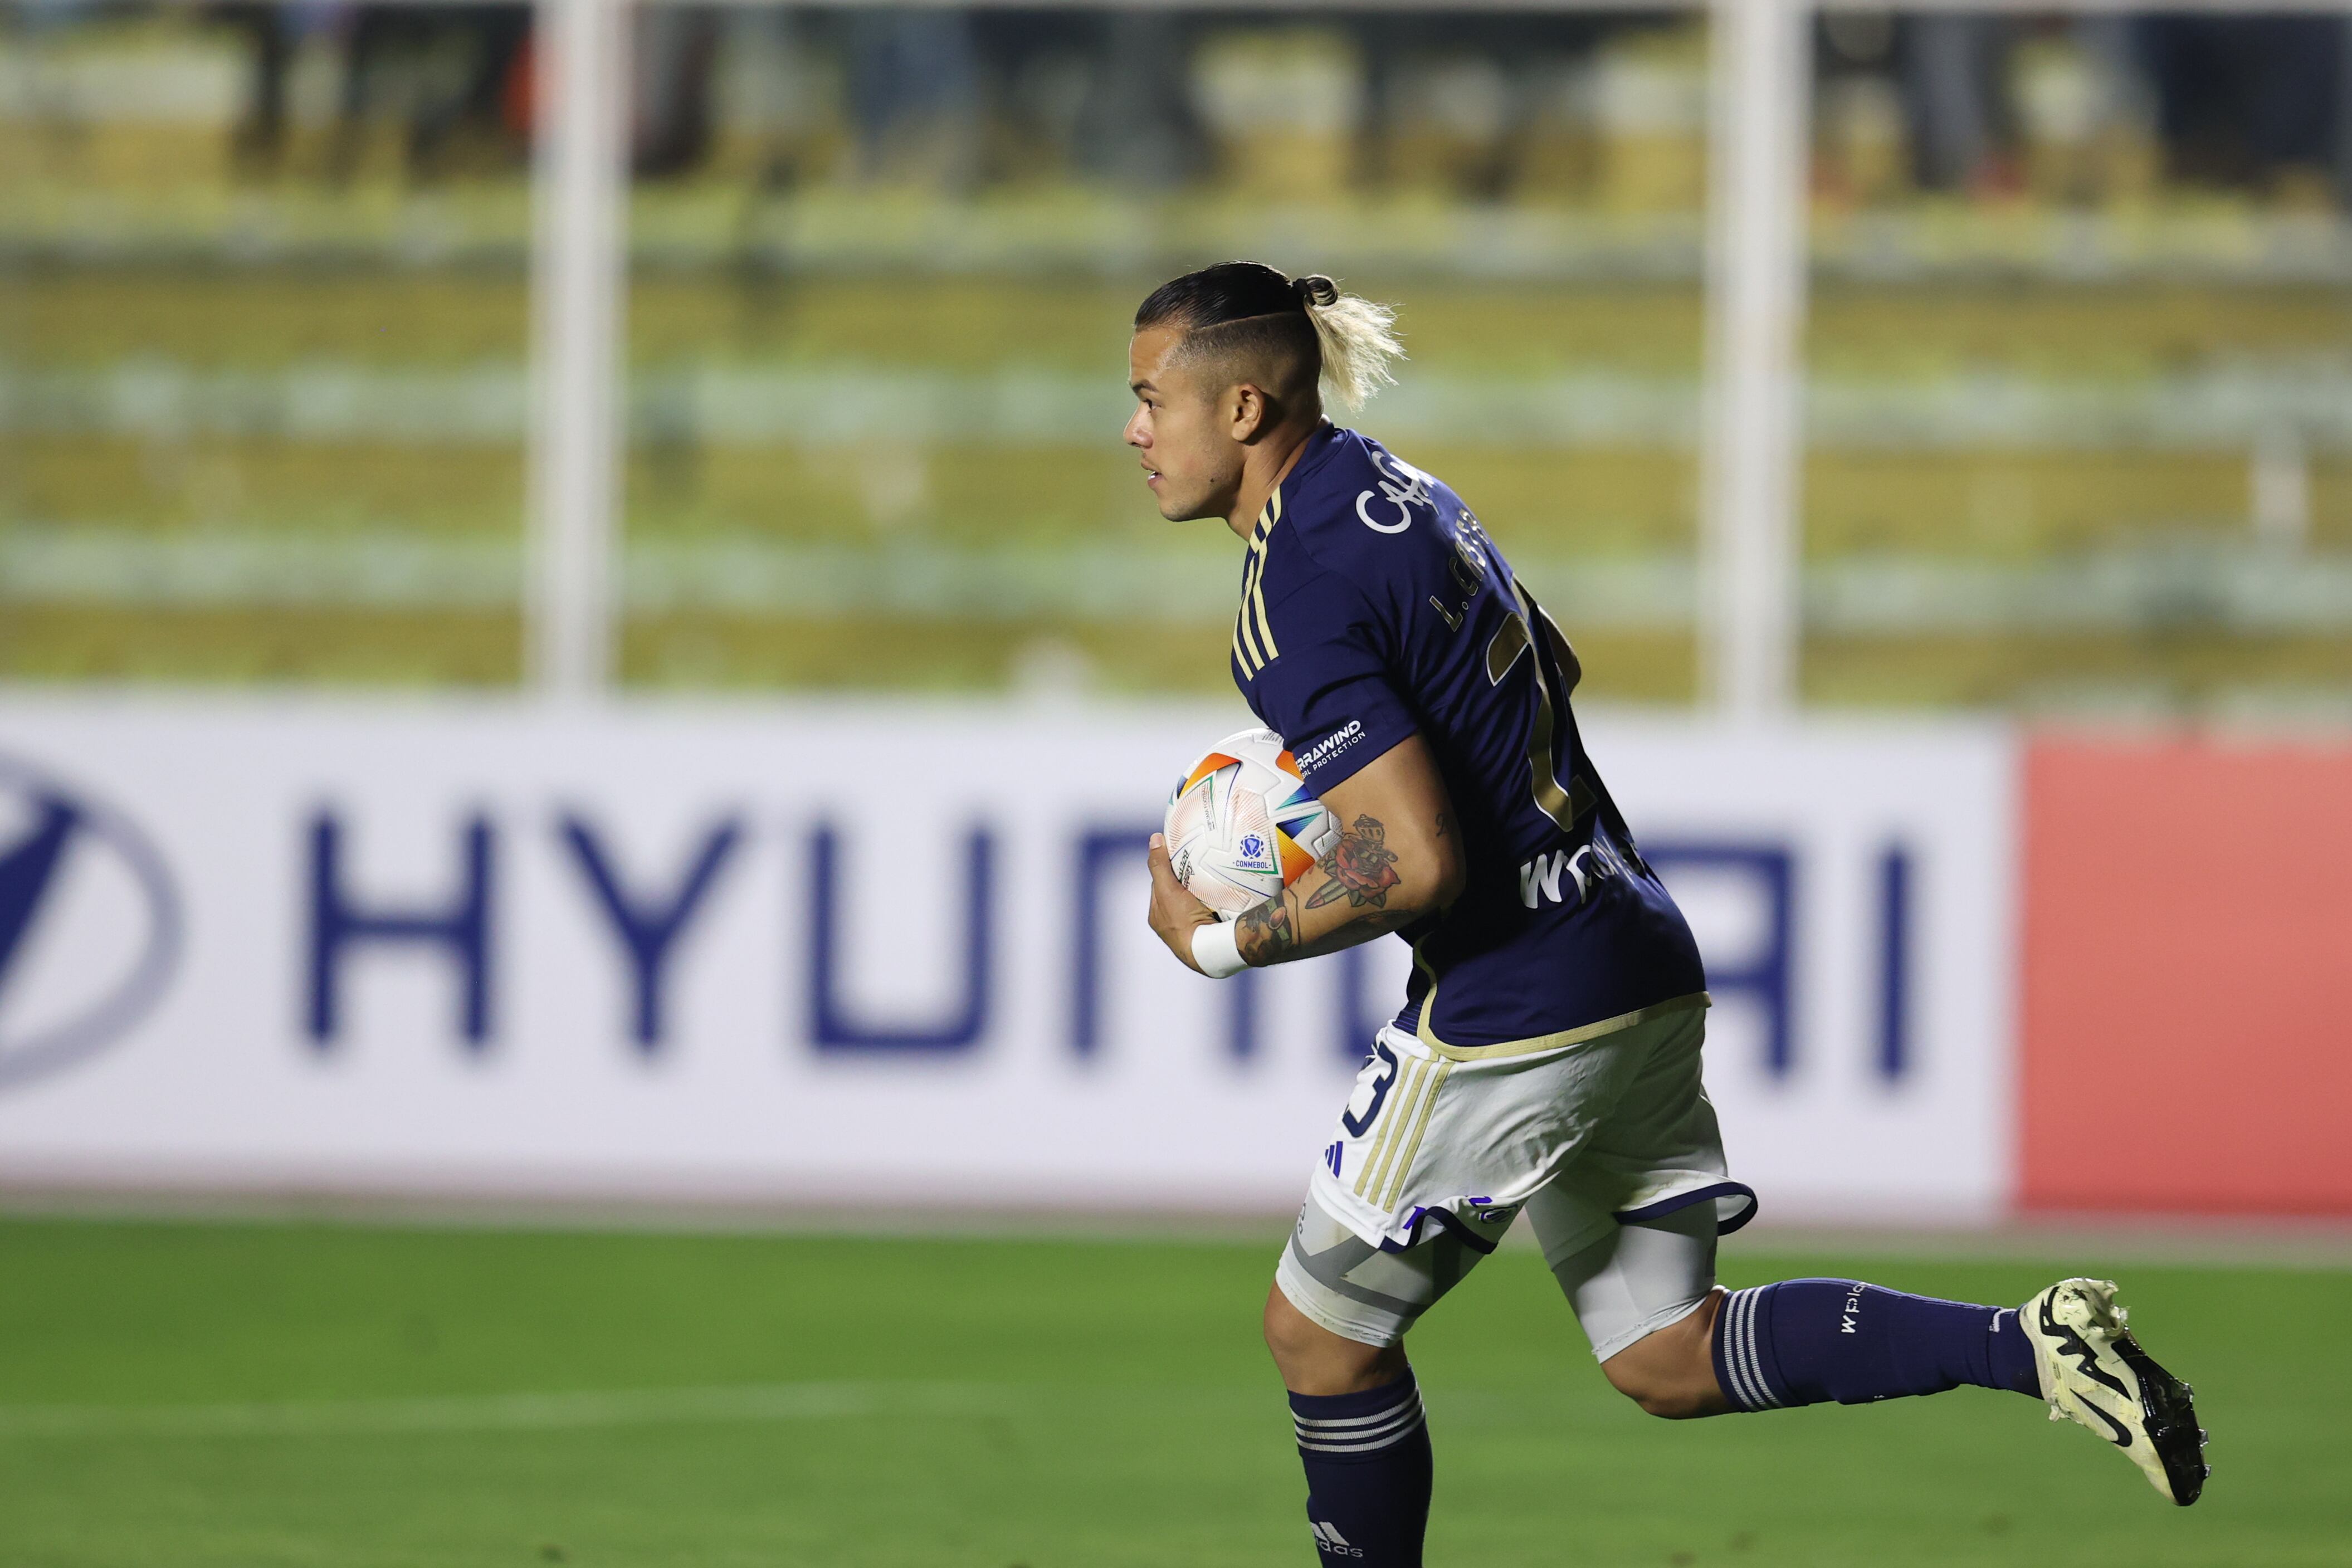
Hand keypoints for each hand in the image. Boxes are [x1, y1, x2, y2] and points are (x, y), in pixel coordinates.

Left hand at [1147, 832, 1219, 972]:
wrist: (1208, 952)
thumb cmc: (1183, 922)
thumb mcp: (1167, 890)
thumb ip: (1160, 866)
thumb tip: (1154, 839)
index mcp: (1157, 916)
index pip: (1161, 884)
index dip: (1169, 869)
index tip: (1182, 857)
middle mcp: (1170, 924)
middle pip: (1178, 892)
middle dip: (1187, 880)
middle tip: (1201, 866)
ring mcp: (1189, 930)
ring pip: (1195, 901)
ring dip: (1203, 891)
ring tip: (1214, 879)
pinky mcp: (1207, 933)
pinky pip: (1210, 910)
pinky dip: (1214, 902)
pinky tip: (1223, 895)